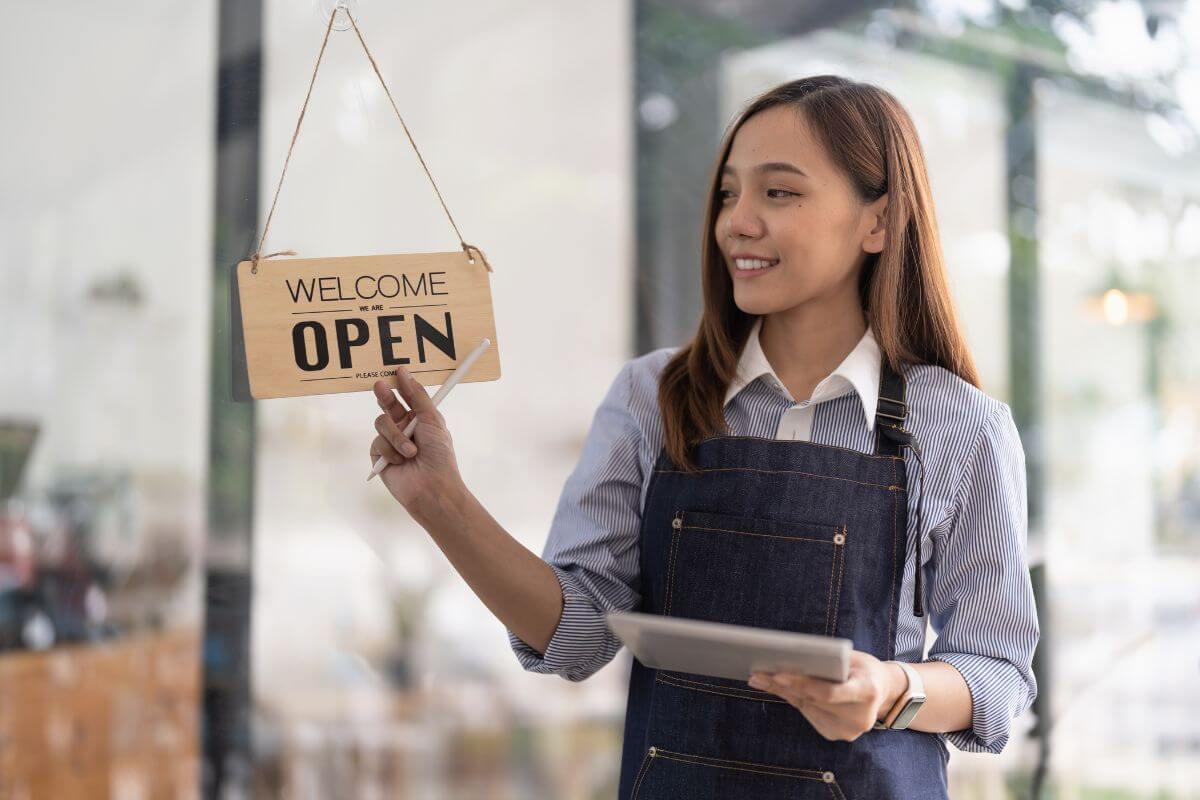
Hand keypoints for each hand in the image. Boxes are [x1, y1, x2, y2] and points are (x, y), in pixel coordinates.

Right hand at [368, 367, 465, 518]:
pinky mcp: (380, 457)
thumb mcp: (432, 420)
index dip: (401, 386)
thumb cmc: (439, 455)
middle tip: (380, 386)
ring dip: (397, 437)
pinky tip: (400, 462)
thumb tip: (405, 373)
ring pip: (381, 423)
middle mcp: (404, 429)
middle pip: (388, 406)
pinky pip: (377, 443)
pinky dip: (390, 451)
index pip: (407, 398)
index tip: (397, 372)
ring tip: (411, 452)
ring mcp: (391, 443)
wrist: (432, 487)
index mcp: (420, 420)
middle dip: (385, 396)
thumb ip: (417, 397)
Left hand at [748, 651, 905, 741]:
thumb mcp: (850, 658)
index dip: (802, 684)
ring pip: (807, 707)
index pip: (829, 692)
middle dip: (784, 685)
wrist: (883, 691)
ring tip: (760, 677)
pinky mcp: (837, 735)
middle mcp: (860, 717)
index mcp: (868, 692)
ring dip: (783, 692)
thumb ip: (825, 661)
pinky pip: (810, 714)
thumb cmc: (862, 668)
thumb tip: (786, 661)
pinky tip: (780, 687)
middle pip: (812, 700)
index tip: (776, 674)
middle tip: (757, 674)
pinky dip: (795, 699)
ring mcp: (849, 731)